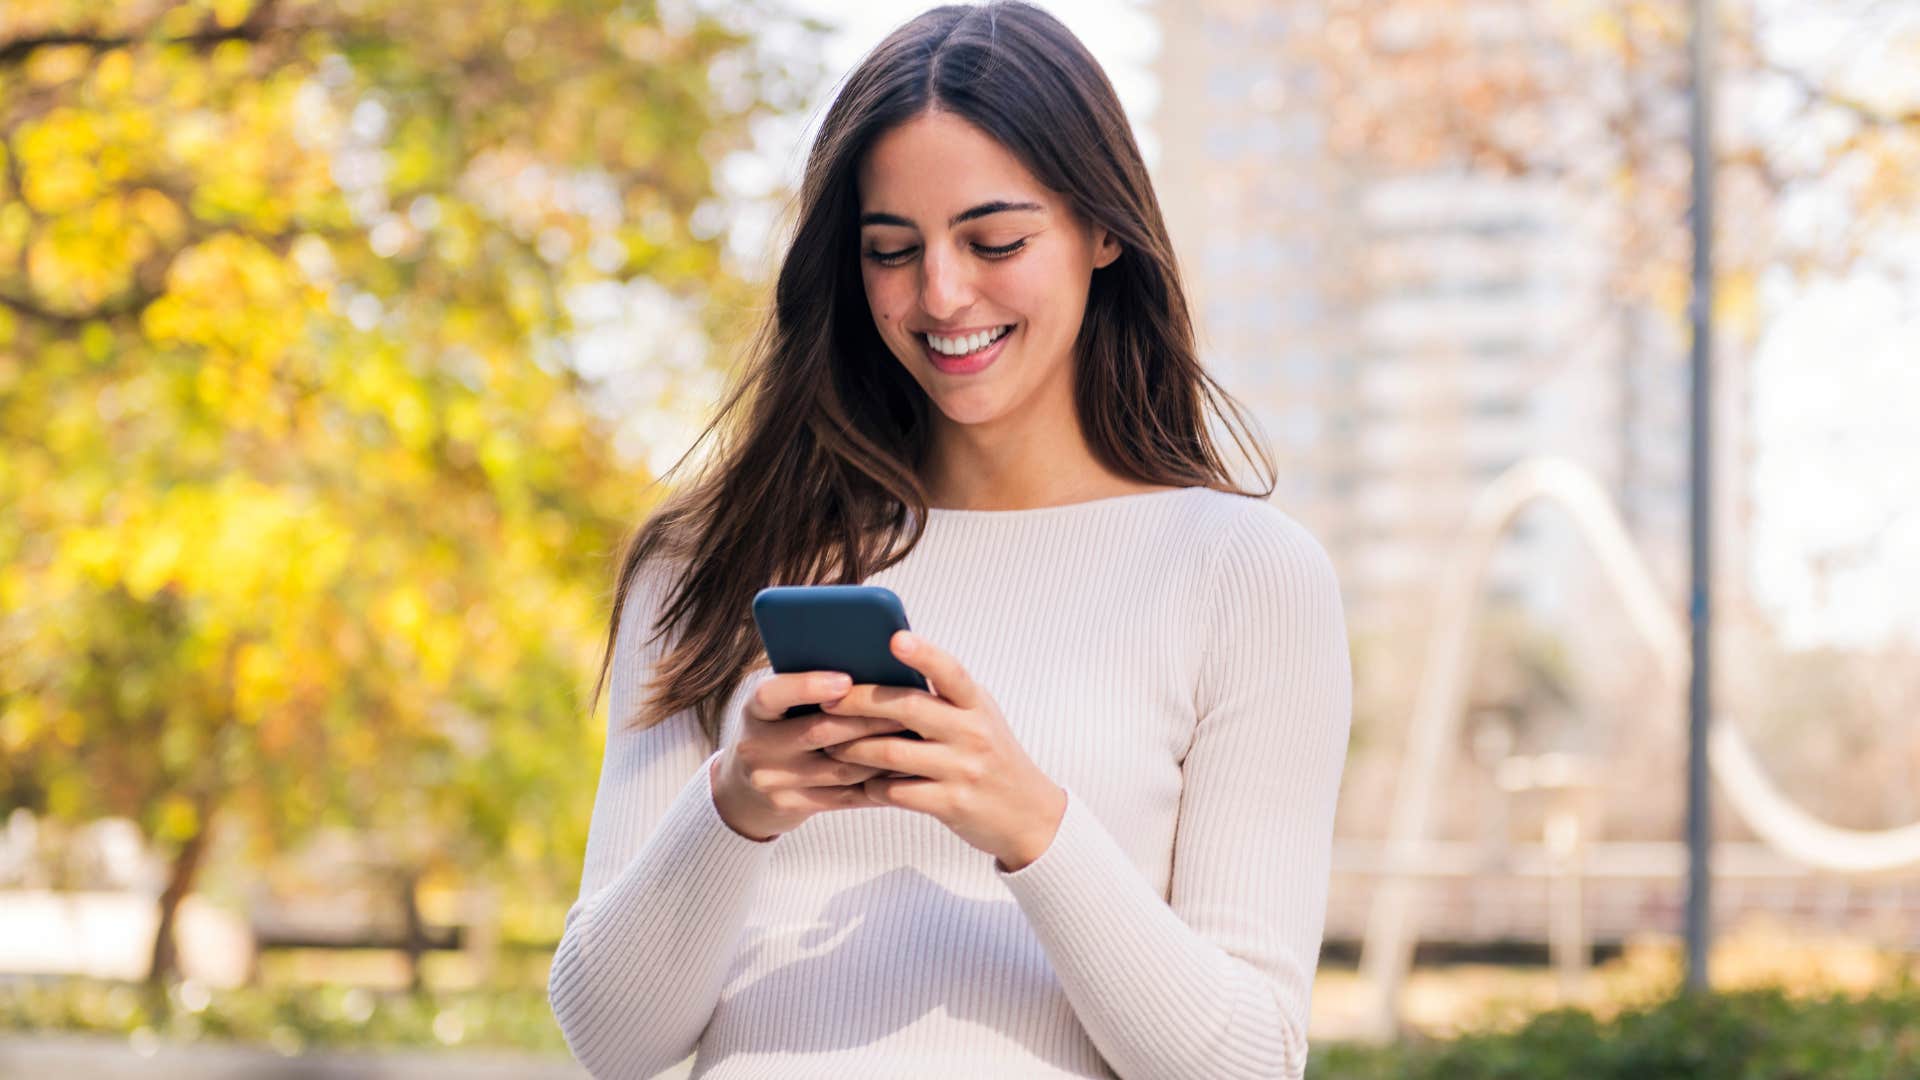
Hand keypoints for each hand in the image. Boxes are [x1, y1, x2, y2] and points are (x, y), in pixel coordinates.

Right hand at [710, 669, 911, 841]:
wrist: (745, 789)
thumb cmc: (778, 729)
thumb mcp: (779, 705)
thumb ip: (809, 687)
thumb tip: (869, 664)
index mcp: (754, 710)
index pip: (773, 694)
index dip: (808, 687)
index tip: (846, 681)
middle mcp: (756, 747)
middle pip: (818, 733)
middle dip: (866, 720)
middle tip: (908, 708)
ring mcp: (772, 781)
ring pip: (838, 768)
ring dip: (880, 754)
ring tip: (914, 738)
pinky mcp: (791, 806)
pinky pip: (843, 797)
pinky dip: (876, 784)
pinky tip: (903, 772)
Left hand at [819, 630, 1066, 871]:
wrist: (1029, 816)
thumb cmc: (991, 758)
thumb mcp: (979, 719)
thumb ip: (943, 697)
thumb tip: (886, 668)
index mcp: (978, 705)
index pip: (951, 671)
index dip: (924, 654)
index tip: (895, 638)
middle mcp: (972, 733)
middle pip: (908, 708)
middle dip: (860, 703)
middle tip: (827, 701)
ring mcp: (963, 769)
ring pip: (892, 752)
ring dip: (853, 748)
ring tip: (830, 744)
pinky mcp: (951, 804)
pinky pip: (897, 792)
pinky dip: (871, 786)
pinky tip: (859, 782)